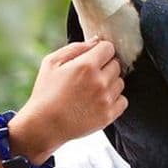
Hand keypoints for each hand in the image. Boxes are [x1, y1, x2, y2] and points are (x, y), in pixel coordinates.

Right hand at [11, 38, 126, 159]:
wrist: (44, 126)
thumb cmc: (45, 92)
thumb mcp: (52, 62)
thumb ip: (75, 48)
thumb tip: (96, 41)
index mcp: (86, 65)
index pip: (109, 48)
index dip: (101, 51)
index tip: (94, 57)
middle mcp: (100, 81)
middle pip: (116, 65)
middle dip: (105, 66)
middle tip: (90, 75)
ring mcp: (106, 99)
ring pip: (120, 82)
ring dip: (110, 83)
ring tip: (93, 90)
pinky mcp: (108, 115)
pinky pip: (123, 101)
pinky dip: (114, 100)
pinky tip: (99, 101)